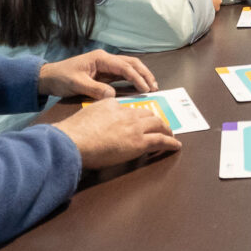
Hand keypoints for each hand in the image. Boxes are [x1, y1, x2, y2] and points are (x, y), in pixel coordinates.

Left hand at [38, 49, 158, 99]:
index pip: (125, 67)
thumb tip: (113, 95)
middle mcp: (106, 60)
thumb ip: (95, 89)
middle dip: (145, 74)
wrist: (48, 78)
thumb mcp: (76, 84)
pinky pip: (123, 76)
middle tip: (155, 87)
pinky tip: (139, 89)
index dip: (137, 78)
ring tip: (151, 87)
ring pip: (129, 68)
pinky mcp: (104, 74)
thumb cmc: (61, 78)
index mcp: (101, 59)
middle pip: (132, 63)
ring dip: (141, 76)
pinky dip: (133, 81)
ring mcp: (106, 66)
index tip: (146, 89)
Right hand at [53, 98, 180, 169]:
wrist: (74, 141)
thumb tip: (98, 123)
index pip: (131, 109)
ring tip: (170, 135)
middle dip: (156, 120)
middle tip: (161, 126)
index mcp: (112, 105)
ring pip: (158, 124)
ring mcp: (134, 127)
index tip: (140, 121)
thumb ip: (96, 115)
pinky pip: (161, 140)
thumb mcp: (86, 115)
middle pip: (148, 114)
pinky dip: (171, 143)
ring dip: (166, 130)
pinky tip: (176, 145)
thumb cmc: (74, 133)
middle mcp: (127, 113)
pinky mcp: (139, 142)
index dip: (138, 116)